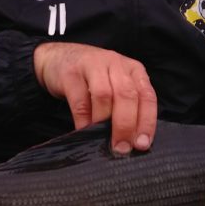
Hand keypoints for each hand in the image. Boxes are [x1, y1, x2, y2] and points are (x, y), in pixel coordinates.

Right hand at [33, 42, 156, 154]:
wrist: (57, 58)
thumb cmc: (92, 78)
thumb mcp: (116, 85)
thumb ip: (127, 107)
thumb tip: (133, 141)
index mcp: (133, 70)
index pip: (147, 96)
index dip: (147, 122)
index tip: (142, 144)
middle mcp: (116, 64)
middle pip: (126, 95)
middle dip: (126, 125)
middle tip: (121, 148)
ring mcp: (92, 65)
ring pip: (104, 95)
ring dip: (104, 122)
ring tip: (103, 141)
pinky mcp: (70, 73)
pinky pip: (80, 100)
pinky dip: (83, 120)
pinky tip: (84, 131)